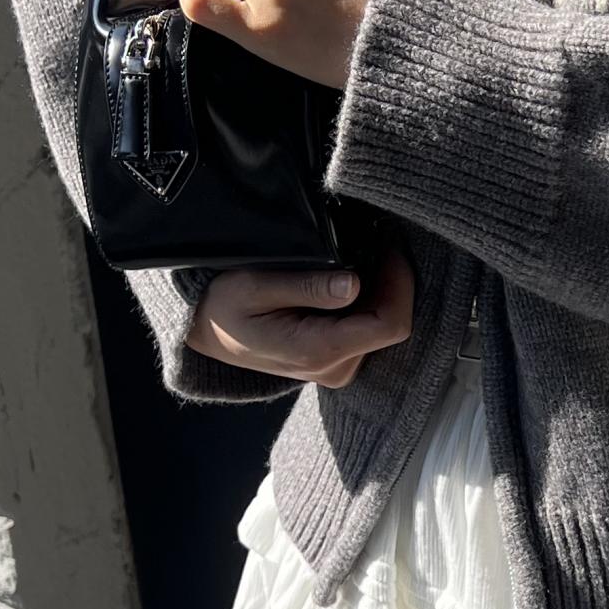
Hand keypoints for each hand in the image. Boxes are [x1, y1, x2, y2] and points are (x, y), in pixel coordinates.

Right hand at [185, 235, 415, 388]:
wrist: (208, 334)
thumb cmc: (224, 306)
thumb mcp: (254, 285)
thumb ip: (306, 286)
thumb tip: (353, 284)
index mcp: (318, 351)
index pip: (389, 324)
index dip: (400, 283)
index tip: (389, 245)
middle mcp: (334, 368)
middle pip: (391, 324)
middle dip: (392, 282)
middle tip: (377, 240)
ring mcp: (338, 369)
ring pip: (383, 327)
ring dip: (381, 290)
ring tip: (363, 254)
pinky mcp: (338, 362)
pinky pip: (369, 330)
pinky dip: (369, 301)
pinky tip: (350, 277)